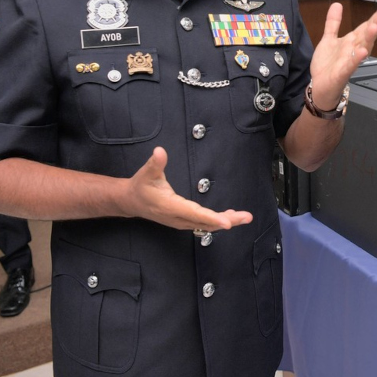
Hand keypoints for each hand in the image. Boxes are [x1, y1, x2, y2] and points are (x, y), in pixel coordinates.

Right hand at [122, 147, 253, 230]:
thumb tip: (160, 151)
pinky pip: (203, 223)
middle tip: (246, 217)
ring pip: (206, 225)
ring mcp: (181, 221)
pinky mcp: (184, 221)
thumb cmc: (140, 186)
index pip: (194, 214)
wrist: (131, 201)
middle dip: (227, 220)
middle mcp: (178, 218)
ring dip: (226, 221)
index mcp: (170, 206)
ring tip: (243, 217)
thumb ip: (155, 163)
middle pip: (206, 222)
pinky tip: (230, 216)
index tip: (228, 222)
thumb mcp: (146, 173)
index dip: (212, 218)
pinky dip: (218, 221)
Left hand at [308, 2, 376, 109]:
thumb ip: (333, 23)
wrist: (320, 87)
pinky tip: (362, 51)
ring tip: (375, 27)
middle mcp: (354, 50)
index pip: (366, 26)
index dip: (376, 15)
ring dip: (369, 38)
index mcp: (352, 41)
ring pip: (362, 48)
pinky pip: (350, 65)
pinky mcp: (342, 73)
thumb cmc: (327, 66)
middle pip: (367, 35)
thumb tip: (337, 5)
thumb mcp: (329, 39)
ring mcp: (349, 61)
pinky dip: (356, 59)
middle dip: (376, 23)